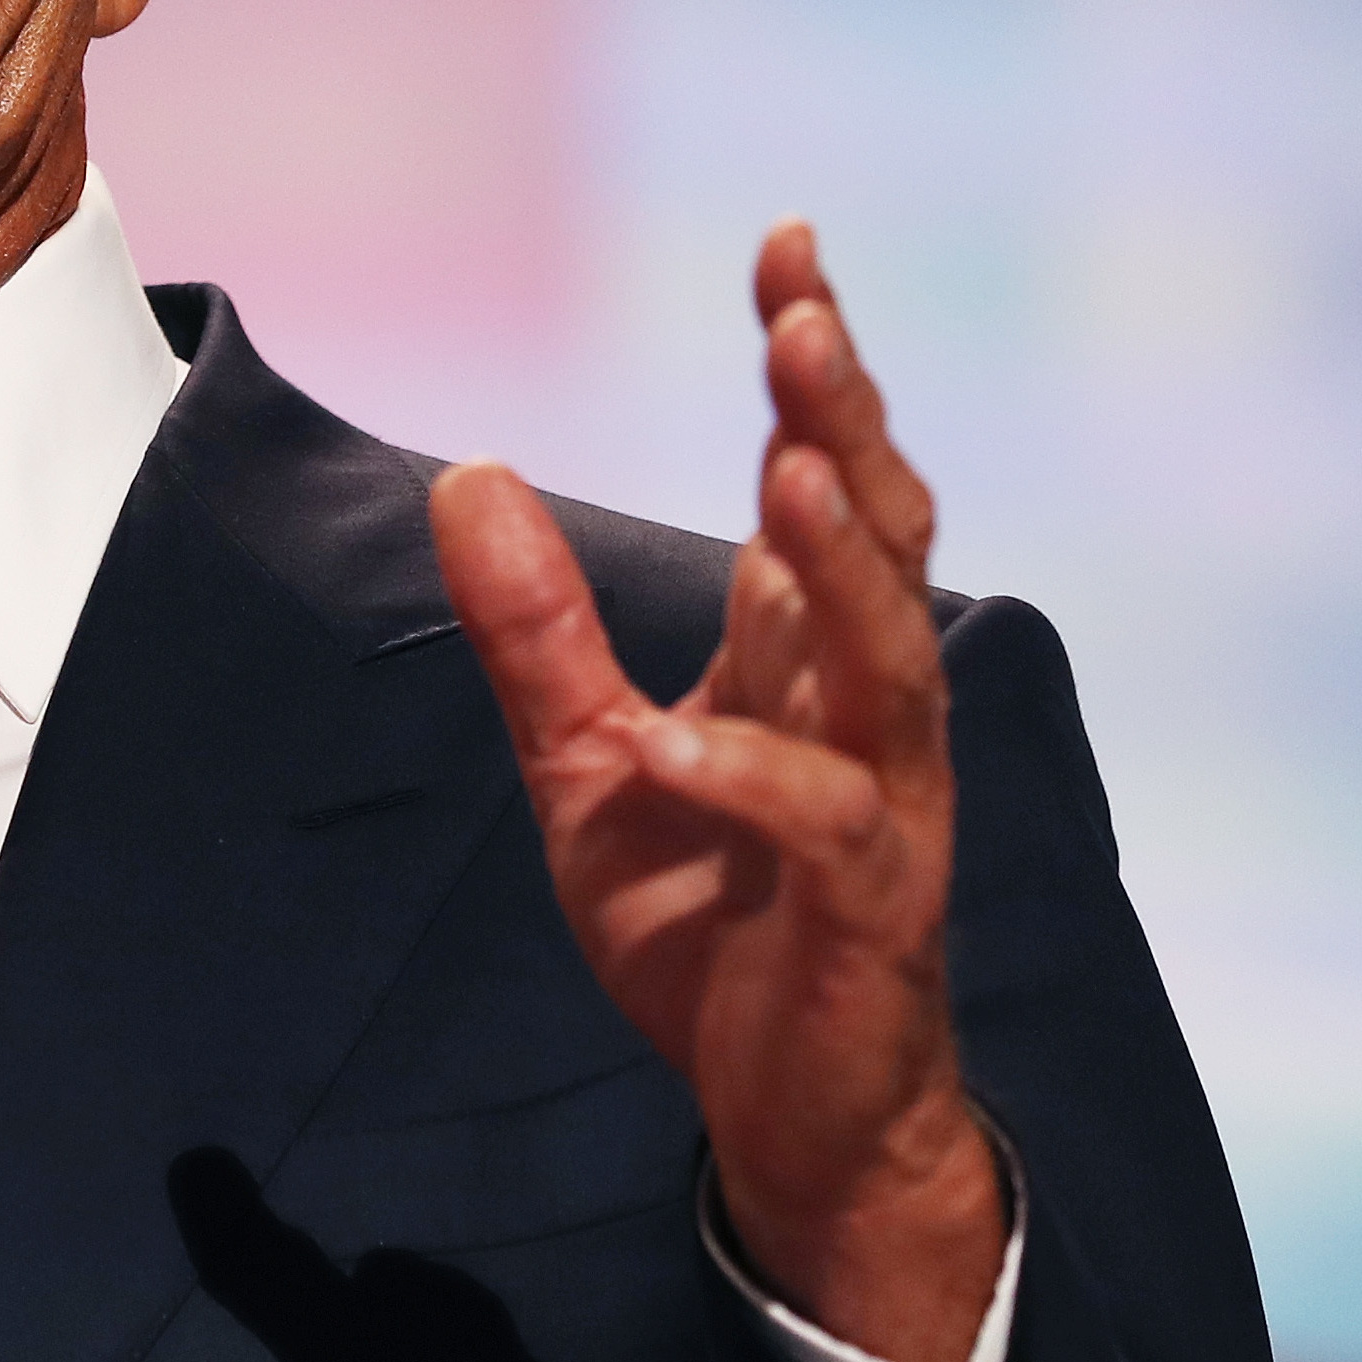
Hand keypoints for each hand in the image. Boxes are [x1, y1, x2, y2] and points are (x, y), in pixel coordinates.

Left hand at [425, 224, 1002, 1361]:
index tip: (788, 251)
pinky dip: (749, 782)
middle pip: (880, 541)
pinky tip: (672, 746)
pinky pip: (829, 830)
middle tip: (804, 319)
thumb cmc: (710, 923)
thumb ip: (534, 630)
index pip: (822, 486)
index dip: (813, 372)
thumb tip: (467, 472)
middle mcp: (866, 713)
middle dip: (845, 425)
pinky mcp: (869, 913)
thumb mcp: (584, 764)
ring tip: (788, 475)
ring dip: (841, 570)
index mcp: (806, 665)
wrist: (785, 1110)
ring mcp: (885, 808)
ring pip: (893, 665)